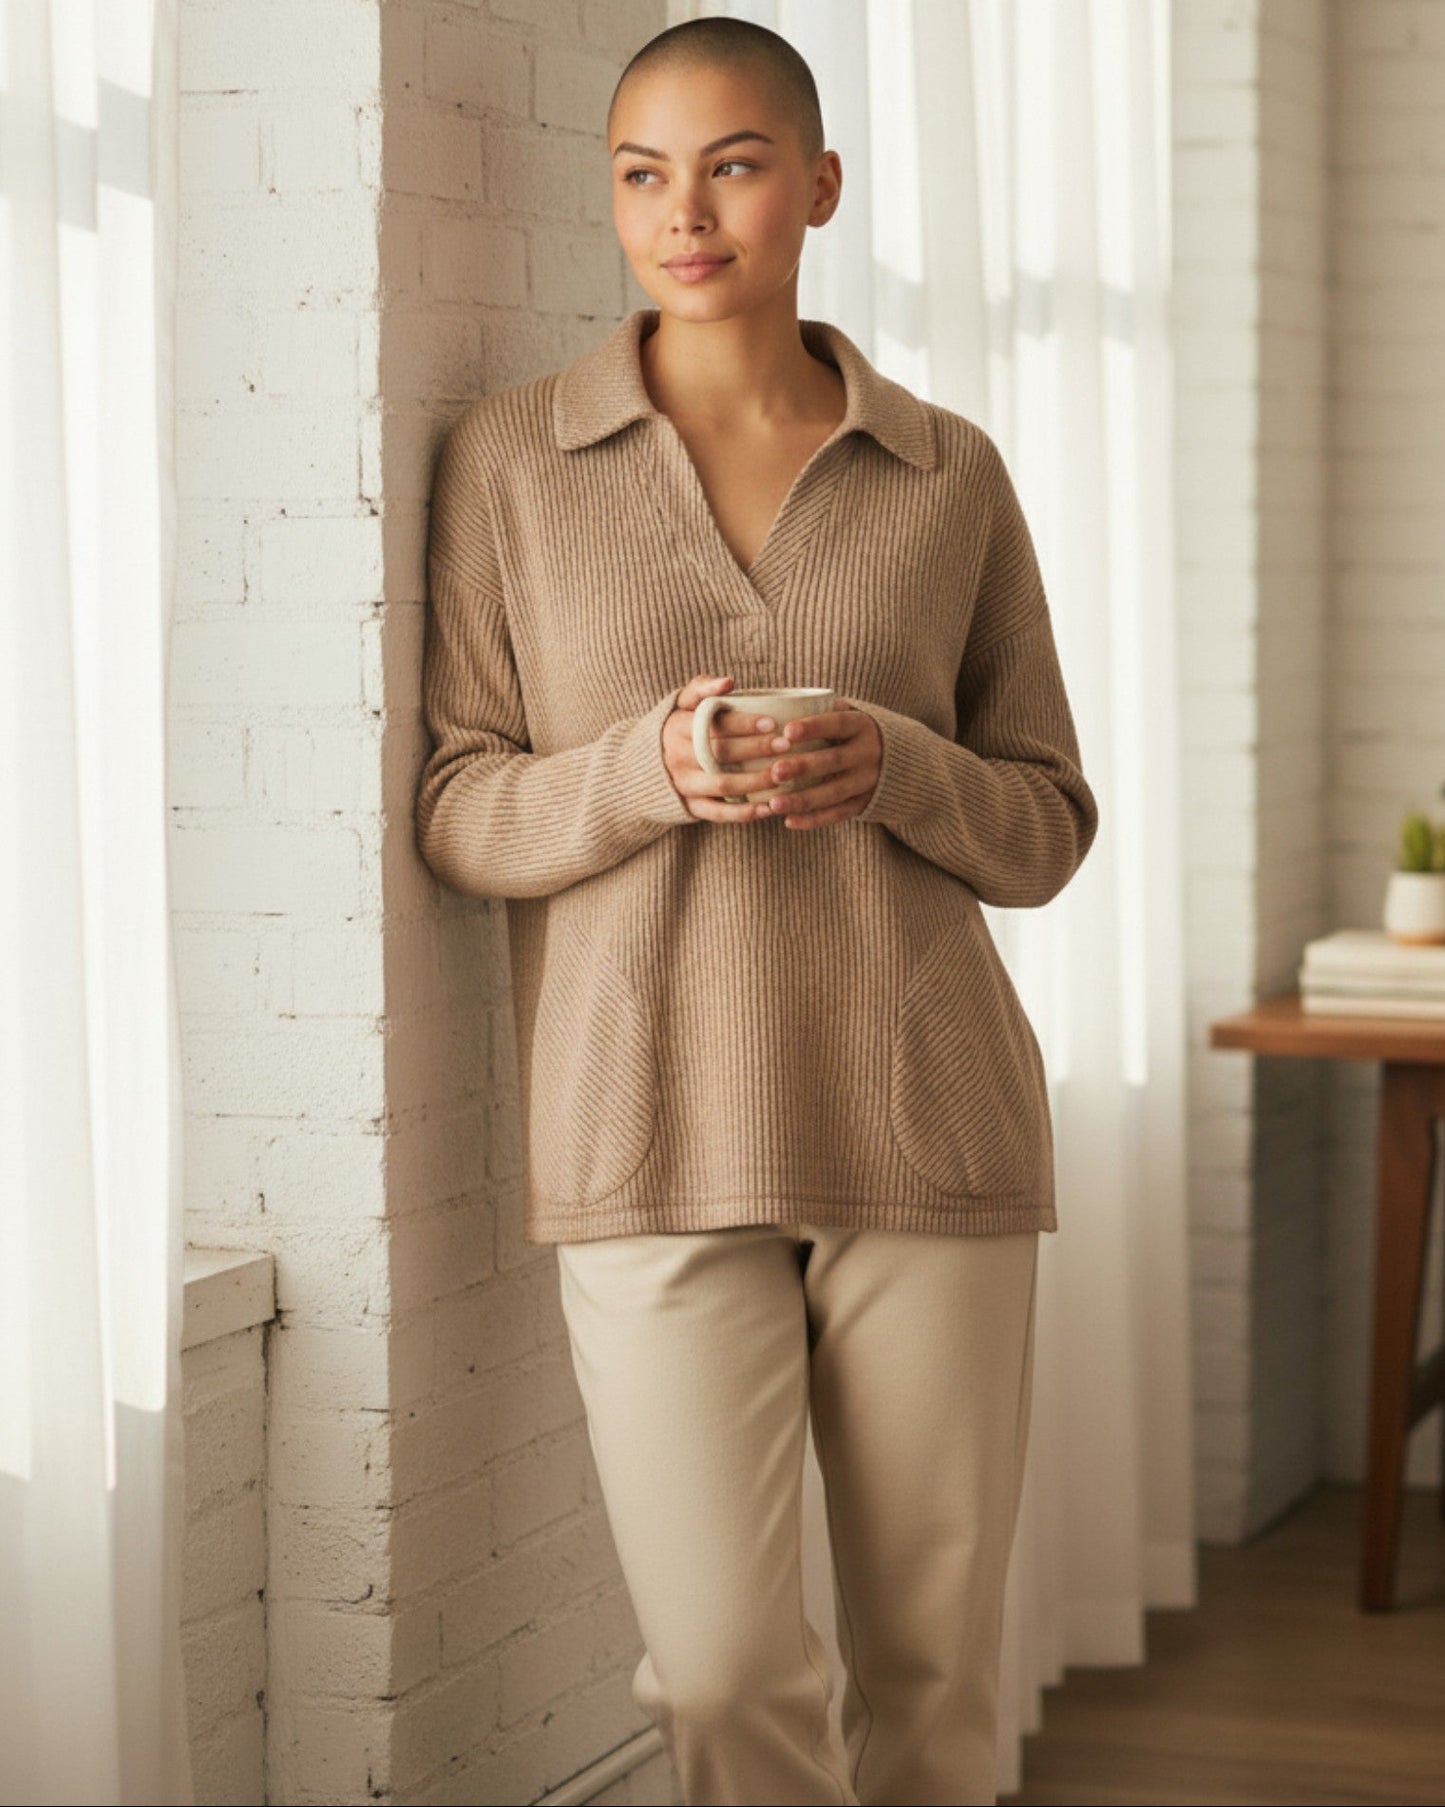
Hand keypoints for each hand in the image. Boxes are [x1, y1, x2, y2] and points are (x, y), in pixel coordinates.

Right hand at [662, 674, 798, 824]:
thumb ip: (702, 687)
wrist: (643, 766)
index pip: (712, 725)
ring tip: (783, 775)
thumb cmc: (677, 727)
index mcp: (677, 728)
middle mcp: (678, 757)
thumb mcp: (681, 703)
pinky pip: (717, 813)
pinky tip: (768, 808)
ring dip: (755, 782)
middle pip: (720, 754)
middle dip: (756, 749)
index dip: (743, 724)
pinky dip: (743, 813)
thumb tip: (728, 682)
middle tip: (786, 745)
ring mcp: (684, 784)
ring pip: (723, 785)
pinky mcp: (690, 807)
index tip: (772, 722)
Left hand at [757, 699, 881, 828]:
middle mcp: (868, 753)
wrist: (902, 761)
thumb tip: (781, 703)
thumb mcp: (850, 716)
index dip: (813, 727)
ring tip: (773, 804)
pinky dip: (814, 820)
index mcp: (862, 726)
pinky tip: (789, 821)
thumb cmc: (855, 733)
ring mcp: (867, 781)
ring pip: (833, 792)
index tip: (787, 731)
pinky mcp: (864, 803)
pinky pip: (838, 814)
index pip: (837, 724)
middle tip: (774, 772)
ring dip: (802, 799)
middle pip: (833, 760)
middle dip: (803, 767)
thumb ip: (824, 710)